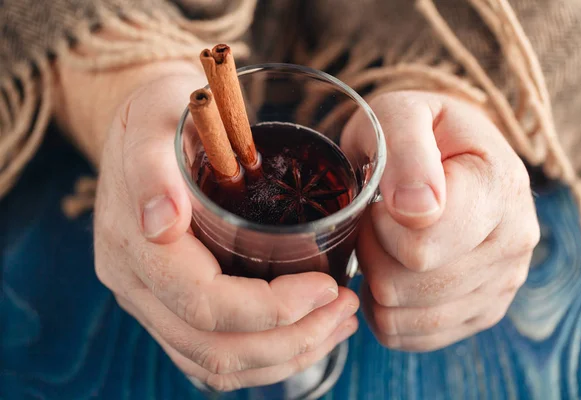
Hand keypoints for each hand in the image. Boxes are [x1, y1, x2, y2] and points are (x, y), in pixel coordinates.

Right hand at [64, 64, 358, 390]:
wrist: (145, 129)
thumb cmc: (163, 113)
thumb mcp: (156, 114)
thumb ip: (152, 165)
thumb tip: (162, 223)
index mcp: (131, 242)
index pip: (204, 302)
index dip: (271, 308)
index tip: (326, 287)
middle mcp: (134, 284)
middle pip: (214, 347)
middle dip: (292, 339)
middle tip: (345, 308)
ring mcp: (148, 301)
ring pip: (215, 363)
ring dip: (285, 355)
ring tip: (338, 323)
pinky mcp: (166, 306)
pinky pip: (211, 356)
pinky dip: (264, 356)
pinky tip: (305, 332)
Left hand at [352, 91, 539, 350]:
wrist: (447, 151)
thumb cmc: (417, 131)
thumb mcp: (400, 115)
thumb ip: (407, 152)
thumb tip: (418, 209)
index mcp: (498, 187)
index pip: (419, 245)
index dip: (378, 225)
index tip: (380, 198)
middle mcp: (515, 240)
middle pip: (407, 284)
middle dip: (373, 251)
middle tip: (377, 220)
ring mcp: (503, 282)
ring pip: (404, 316)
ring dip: (377, 280)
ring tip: (385, 243)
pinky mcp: (483, 310)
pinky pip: (412, 336)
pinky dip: (386, 311)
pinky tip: (391, 273)